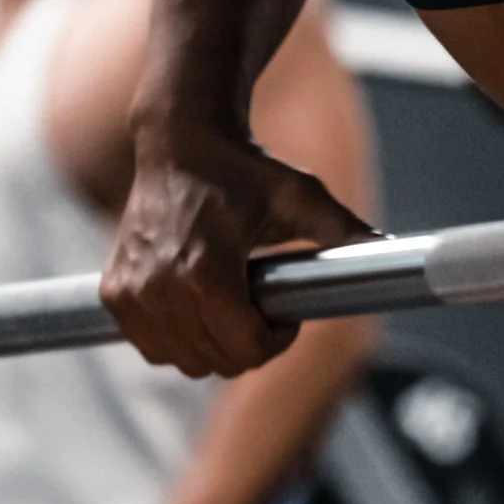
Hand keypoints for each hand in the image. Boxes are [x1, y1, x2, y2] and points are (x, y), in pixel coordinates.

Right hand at [103, 115, 371, 377]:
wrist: (181, 140)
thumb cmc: (241, 168)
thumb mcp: (299, 195)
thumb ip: (344, 230)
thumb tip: (389, 249)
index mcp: (205, 274)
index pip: (245, 350)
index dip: (275, 341)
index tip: (284, 319)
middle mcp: (161, 290)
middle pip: (216, 362)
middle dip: (247, 346)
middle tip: (260, 311)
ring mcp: (132, 294)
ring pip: (183, 361)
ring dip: (211, 346)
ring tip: (229, 307)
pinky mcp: (113, 292)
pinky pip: (151, 346)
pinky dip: (175, 339)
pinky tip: (195, 307)